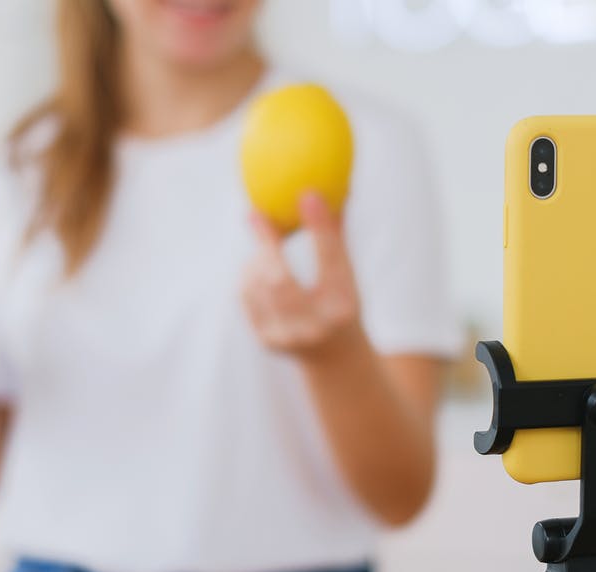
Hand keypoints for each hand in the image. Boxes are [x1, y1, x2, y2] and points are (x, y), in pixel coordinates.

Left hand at [241, 193, 362, 359]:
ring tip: (265, 245)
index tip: (307, 193)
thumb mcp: (348, 277)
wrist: (335, 359)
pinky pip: (247, 297)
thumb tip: (332, 187)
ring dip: (257, 259)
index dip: (320, 227)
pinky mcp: (266, 341)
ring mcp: (287, 338)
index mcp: (344, 307)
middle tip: (256, 213)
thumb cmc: (343, 303)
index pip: (333, 261)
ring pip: (257, 286)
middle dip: (266, 243)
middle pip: (280, 281)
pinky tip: (258, 266)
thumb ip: (336, 238)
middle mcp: (315, 327)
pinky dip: (251, 276)